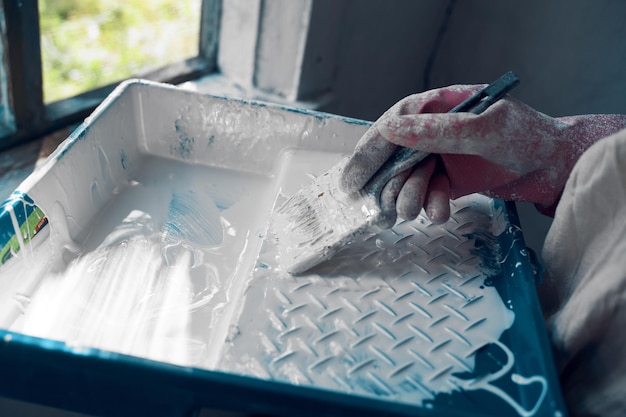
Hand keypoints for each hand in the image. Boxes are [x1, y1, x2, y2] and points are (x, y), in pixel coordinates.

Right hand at [340, 84, 625, 224]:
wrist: (557, 168)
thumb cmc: (527, 138)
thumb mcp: (483, 130)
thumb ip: (437, 130)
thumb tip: (389, 128)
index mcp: (438, 107)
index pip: (393, 124)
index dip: (369, 152)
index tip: (352, 179)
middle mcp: (433, 131)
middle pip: (393, 156)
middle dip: (386, 182)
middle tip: (376, 208)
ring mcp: (441, 156)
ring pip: (408, 179)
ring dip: (407, 197)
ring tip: (413, 211)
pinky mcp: (449, 180)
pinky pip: (427, 193)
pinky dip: (429, 204)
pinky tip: (440, 212)